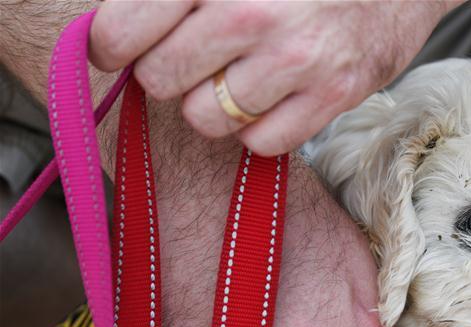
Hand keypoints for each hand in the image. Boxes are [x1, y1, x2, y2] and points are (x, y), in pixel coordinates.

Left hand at [89, 0, 461, 154]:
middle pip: (161, 80)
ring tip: (238, 78)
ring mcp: (295, 58)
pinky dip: (258, 129)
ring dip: (213, 105)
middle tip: (195, 60)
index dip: (110, 46)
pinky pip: (260, 143)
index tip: (118, 49)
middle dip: (169, 74)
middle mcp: (251, 11)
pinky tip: (272, 97)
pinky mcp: (332, 95)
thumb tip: (115, 36)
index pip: (124, 29)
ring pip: (206, 118)